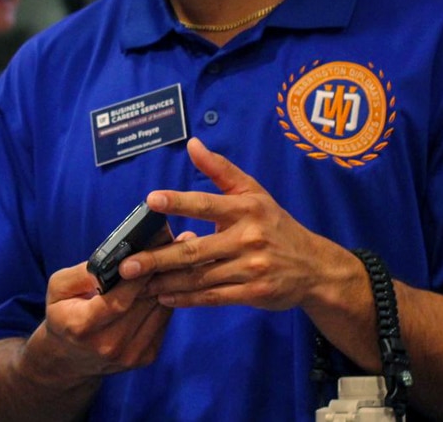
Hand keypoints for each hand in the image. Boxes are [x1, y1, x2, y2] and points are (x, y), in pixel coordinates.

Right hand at [16, 255, 175, 386]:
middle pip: (142, 305)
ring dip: (164, 287)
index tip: (149, 254)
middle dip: (155, 276)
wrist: (69, 357)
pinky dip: (164, 302)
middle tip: (165, 251)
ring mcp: (129, 355)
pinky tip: (161, 286)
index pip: (117, 301)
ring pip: (157, 312)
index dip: (136, 278)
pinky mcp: (145, 357)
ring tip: (166, 265)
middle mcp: (108, 346)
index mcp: (82, 327)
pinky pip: (162, 322)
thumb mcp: (58, 288)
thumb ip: (82, 273)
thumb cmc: (63, 314)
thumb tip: (113, 260)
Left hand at [121, 137, 341, 312]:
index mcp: (245, 209)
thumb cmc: (276, 225)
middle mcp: (248, 238)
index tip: (151, 200)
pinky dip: (186, 299)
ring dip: (166, 282)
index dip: (179, 202)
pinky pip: (213, 296)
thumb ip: (221, 170)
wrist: (314, 267)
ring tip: (137, 284)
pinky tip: (164, 297)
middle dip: (158, 258)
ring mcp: (251, 268)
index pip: (207, 204)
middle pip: (195, 249)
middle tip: (127, 264)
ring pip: (200, 277)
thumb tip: (193, 144)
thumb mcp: (254, 193)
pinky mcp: (254, 294)